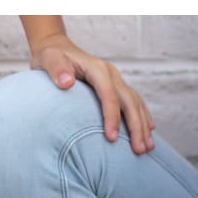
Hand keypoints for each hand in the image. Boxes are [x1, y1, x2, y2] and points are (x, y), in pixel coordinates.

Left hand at [29, 32, 154, 153]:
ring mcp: (117, 80)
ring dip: (143, 126)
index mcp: (97, 69)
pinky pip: (136, 102)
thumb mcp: (48, 59)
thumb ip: (56, 69)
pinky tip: (149, 131)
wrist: (56, 47)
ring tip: (148, 147)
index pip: (109, 96)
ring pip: (136, 104)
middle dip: (136, 127)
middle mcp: (112, 74)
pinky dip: (144, 117)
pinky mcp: (118, 86)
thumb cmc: (50, 57)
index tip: (112, 139)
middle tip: (139, 150)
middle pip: (130, 102)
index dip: (112, 117)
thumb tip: (67, 83)